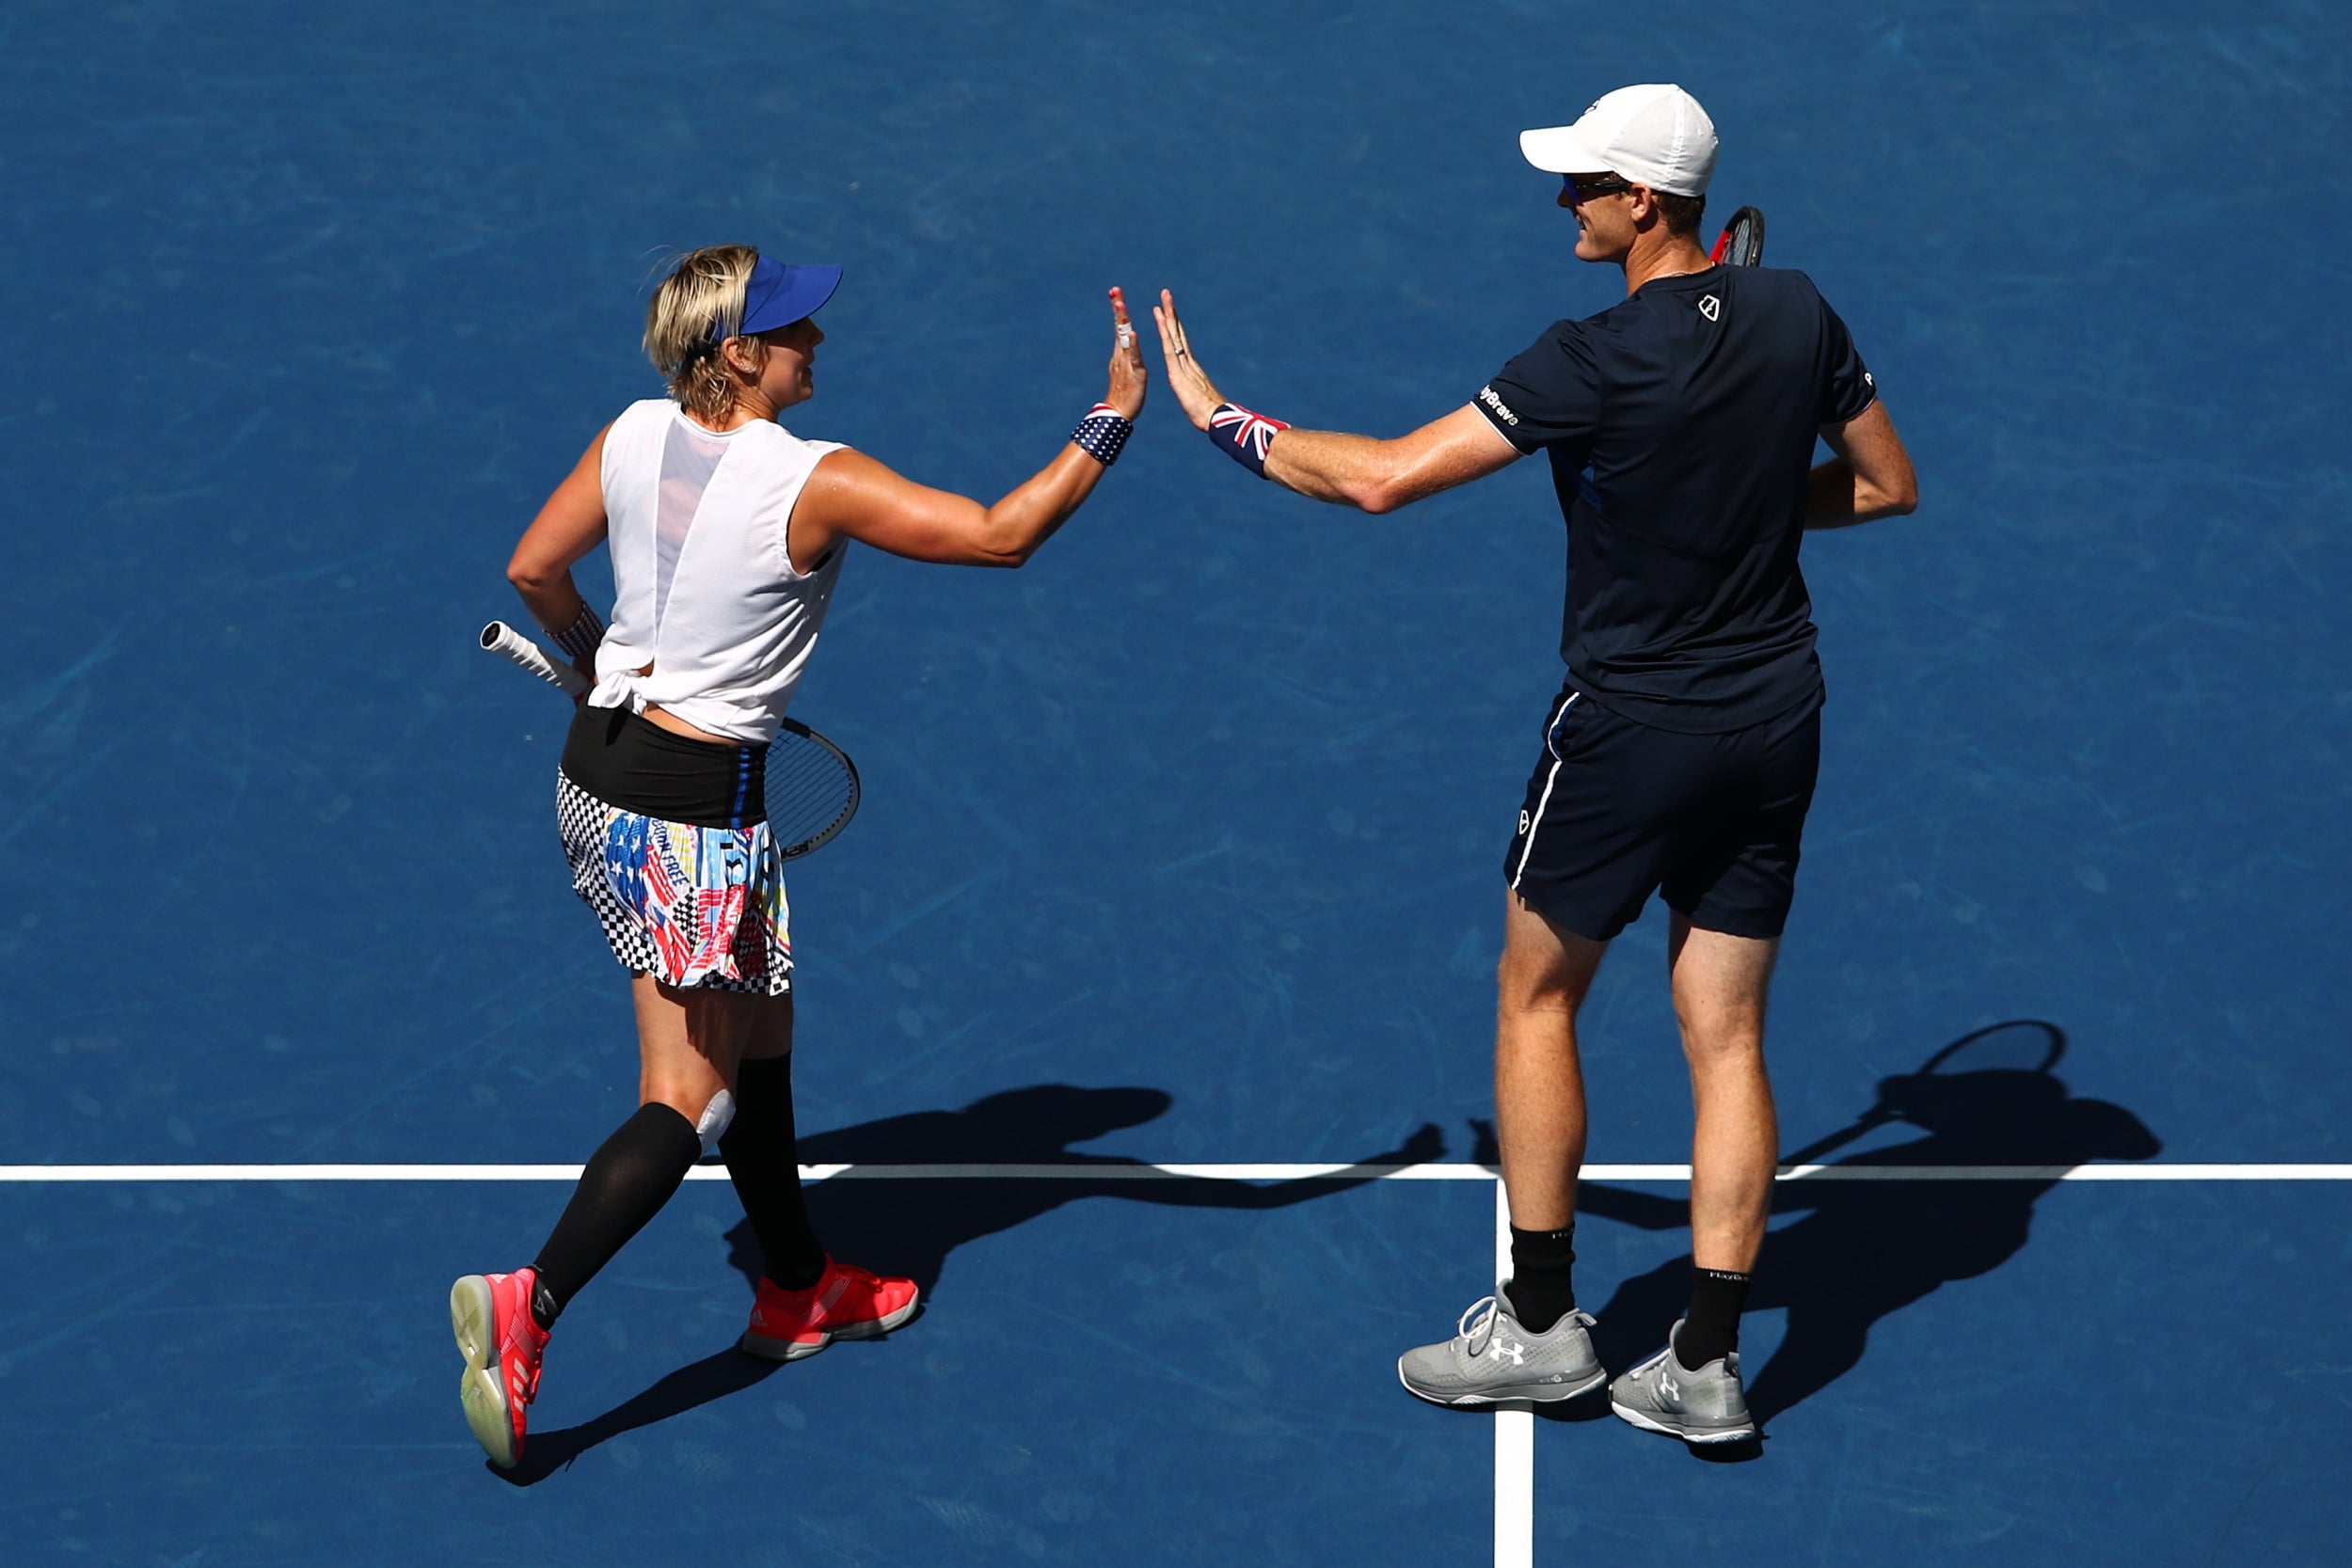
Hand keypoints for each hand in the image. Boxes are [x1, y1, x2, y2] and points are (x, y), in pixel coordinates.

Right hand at [1104, 286, 1146, 419]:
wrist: (1118, 413)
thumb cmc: (1125, 393)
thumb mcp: (1126, 368)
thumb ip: (1126, 354)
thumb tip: (1125, 342)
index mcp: (1123, 353)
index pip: (1121, 326)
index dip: (1119, 309)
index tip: (1116, 292)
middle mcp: (1122, 354)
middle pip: (1120, 326)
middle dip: (1118, 307)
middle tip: (1115, 289)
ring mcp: (1127, 362)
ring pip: (1124, 337)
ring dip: (1122, 320)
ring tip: (1120, 304)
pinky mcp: (1135, 372)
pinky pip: (1134, 357)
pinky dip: (1133, 345)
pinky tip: (1132, 334)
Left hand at [1151, 288, 1225, 430]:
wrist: (1216, 420)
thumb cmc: (1210, 416)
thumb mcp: (1201, 403)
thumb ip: (1200, 397)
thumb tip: (1202, 400)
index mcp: (1192, 369)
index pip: (1181, 344)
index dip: (1176, 328)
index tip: (1171, 313)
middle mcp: (1189, 362)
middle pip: (1179, 333)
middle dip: (1173, 313)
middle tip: (1166, 294)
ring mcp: (1184, 365)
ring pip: (1174, 335)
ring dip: (1168, 315)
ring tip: (1163, 297)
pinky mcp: (1178, 371)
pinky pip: (1169, 347)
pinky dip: (1164, 331)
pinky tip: (1159, 318)